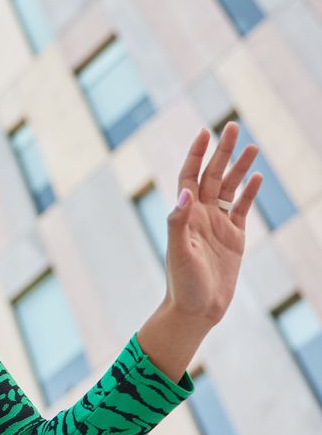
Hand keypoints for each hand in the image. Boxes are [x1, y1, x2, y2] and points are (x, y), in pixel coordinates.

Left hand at [164, 121, 262, 327]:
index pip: (190, 175)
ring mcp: (218, 224)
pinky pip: (242, 209)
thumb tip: (185, 192)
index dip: (196, 153)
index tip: (204, 132)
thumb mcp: (178, 251)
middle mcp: (200, 214)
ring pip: (230, 188)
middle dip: (223, 151)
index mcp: (185, 213)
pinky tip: (256, 177)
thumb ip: (179, 221)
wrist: (197, 309)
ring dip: (240, 168)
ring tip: (252, 146)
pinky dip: (249, 192)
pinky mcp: (234, 238)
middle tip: (233, 126)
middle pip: (212, 174)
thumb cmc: (182, 282)